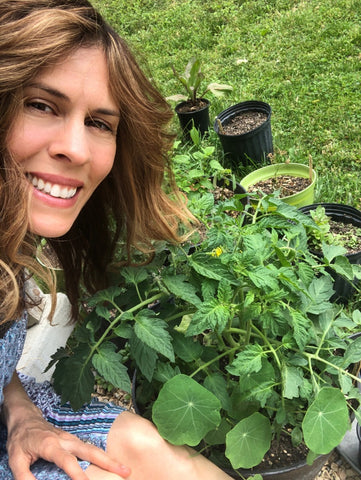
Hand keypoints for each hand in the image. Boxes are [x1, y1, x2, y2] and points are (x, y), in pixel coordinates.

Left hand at [6, 410, 130, 479]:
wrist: (25, 418)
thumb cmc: (20, 439)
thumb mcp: (15, 459)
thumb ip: (24, 477)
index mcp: (51, 445)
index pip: (67, 462)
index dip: (78, 474)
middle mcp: (65, 440)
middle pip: (90, 451)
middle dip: (108, 462)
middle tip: (125, 472)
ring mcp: (71, 439)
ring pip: (93, 449)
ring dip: (109, 459)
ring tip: (124, 469)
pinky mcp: (72, 440)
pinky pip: (89, 449)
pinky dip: (101, 456)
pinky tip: (109, 463)